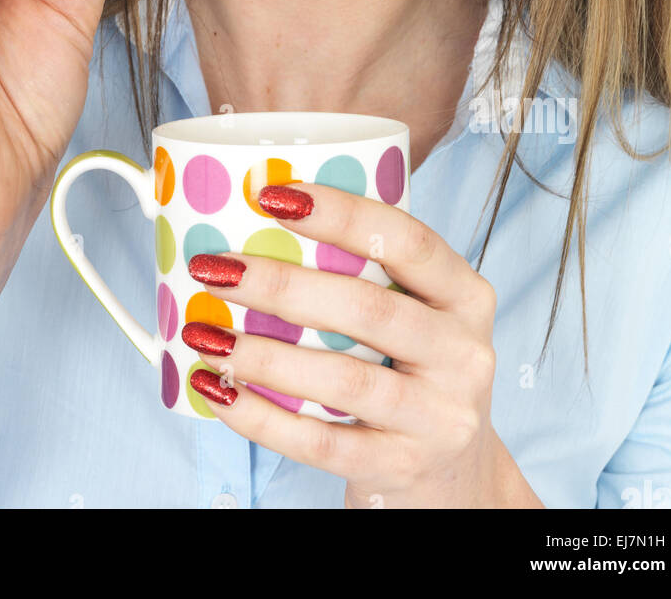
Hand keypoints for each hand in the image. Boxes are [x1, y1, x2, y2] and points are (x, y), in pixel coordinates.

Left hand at [183, 182, 543, 508]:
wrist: (456, 475)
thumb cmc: (416, 370)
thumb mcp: (420, 314)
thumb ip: (369, 272)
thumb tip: (258, 217)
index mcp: (466, 296)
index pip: (407, 241)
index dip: (340, 214)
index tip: (270, 196)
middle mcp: (464, 354)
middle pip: (367, 309)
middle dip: (282, 286)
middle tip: (215, 268)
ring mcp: (438, 418)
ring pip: (342, 380)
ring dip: (263, 356)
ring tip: (204, 335)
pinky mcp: (401, 468)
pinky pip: (320, 442)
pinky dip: (260, 416)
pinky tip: (218, 392)